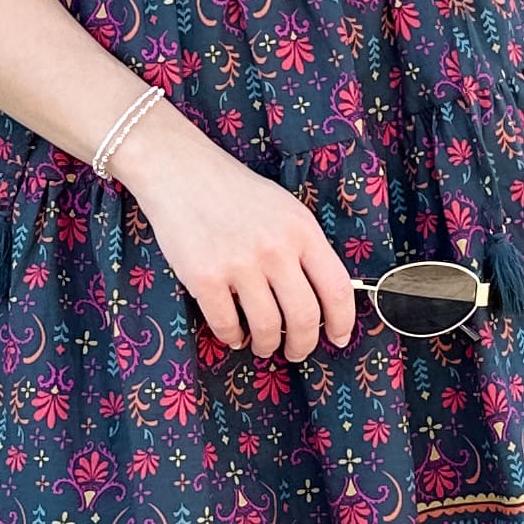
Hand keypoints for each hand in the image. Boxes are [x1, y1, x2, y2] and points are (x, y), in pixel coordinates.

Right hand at [113, 108, 357, 358]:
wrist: (180, 172)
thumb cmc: (234, 192)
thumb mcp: (285, 210)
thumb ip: (304, 248)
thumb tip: (321, 298)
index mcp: (302, 230)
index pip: (337, 288)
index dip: (343, 322)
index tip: (339, 338)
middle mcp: (276, 248)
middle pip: (305, 317)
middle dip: (303, 345)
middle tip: (296, 351)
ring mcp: (239, 263)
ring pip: (268, 327)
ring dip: (267, 345)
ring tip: (262, 344)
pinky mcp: (205, 277)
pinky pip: (227, 325)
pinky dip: (233, 337)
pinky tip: (234, 333)